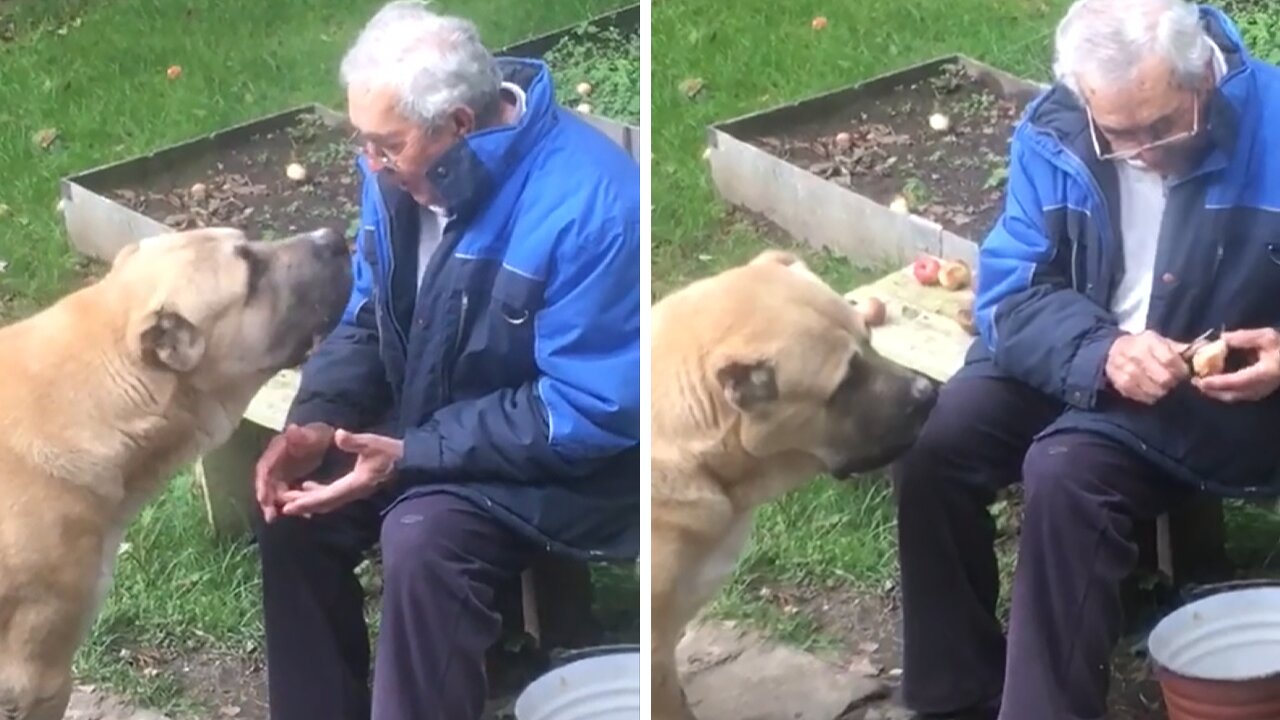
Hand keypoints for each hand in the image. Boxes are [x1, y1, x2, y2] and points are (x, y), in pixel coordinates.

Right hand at [254, 422, 334, 521]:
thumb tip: (291, 429)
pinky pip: (285, 493)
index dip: (263, 483)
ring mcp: (279, 470)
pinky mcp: (287, 478)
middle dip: (266, 499)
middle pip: (266, 482)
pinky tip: (302, 514)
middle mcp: (274, 461)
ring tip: (278, 519)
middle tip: (270, 517)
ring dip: (276, 504)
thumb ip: (302, 434)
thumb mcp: (313, 433)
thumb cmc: (318, 434)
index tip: (262, 498)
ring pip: (274, 490)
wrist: (323, 437)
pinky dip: (290, 503)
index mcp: (277, 449)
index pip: (264, 468)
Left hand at [278, 430, 403, 516]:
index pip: (326, 496)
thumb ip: (356, 441)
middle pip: (323, 503)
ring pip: (326, 501)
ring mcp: (353, 491)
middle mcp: (352, 492)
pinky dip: (317, 494)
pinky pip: (332, 495)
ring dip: (308, 501)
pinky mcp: (355, 487)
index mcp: (354, 483)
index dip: (306, 502)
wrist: (409, 463)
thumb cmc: (392, 452)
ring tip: (288, 498)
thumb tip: (338, 435)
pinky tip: (307, 487)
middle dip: (302, 505)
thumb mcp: (375, 443)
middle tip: (279, 505)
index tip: (287, 507)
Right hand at [1104, 330, 1190, 404]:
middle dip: (1172, 384)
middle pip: (1161, 377)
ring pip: (1149, 388)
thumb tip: (1209, 350)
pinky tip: (1152, 395)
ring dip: (1160, 392)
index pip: (1170, 359)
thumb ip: (1183, 349)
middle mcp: (1134, 352)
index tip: (1185, 376)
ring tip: (1164, 390)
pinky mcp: (1117, 380)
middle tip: (1174, 385)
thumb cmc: (1145, 347)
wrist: (1113, 349)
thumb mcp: (1163, 343)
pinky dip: (1147, 397)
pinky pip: (1136, 394)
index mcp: (1149, 340)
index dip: (1181, 371)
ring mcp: (1123, 367)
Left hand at [1192, 328, 1279, 401]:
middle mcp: (1261, 387)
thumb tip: (1222, 338)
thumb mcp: (1266, 337)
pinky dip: (1222, 391)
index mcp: (1264, 373)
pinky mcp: (1257, 394)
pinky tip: (1212, 384)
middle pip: (1232, 394)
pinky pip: (1236, 395)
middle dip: (1211, 390)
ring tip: (1199, 383)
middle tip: (1194, 381)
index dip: (1218, 382)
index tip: (1201, 381)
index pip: (1238, 381)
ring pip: (1232, 397)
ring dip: (1214, 392)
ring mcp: (1259, 393)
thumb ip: (1244, 338)